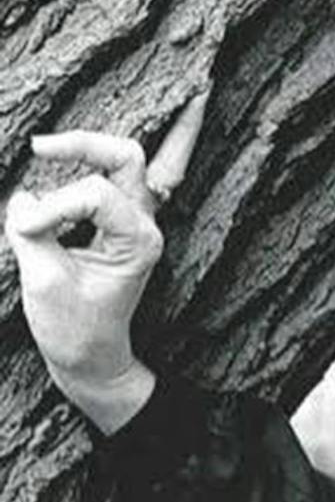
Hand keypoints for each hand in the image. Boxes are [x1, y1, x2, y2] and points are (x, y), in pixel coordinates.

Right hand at [4, 92, 207, 431]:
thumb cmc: (74, 328)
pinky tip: (54, 164)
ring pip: (122, 161)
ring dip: (86, 149)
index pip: (95, 193)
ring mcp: (133, 222)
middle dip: (85, 144)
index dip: (53, 205)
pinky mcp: (115, 223)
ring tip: (44, 152)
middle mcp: (143, 226)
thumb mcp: (45, 281)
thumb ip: (33, 231)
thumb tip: (25, 196)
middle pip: (126, 157)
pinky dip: (83, 166)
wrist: (91, 357)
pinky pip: (109, 179)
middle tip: (40, 148)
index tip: (25, 230)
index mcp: (138, 241)